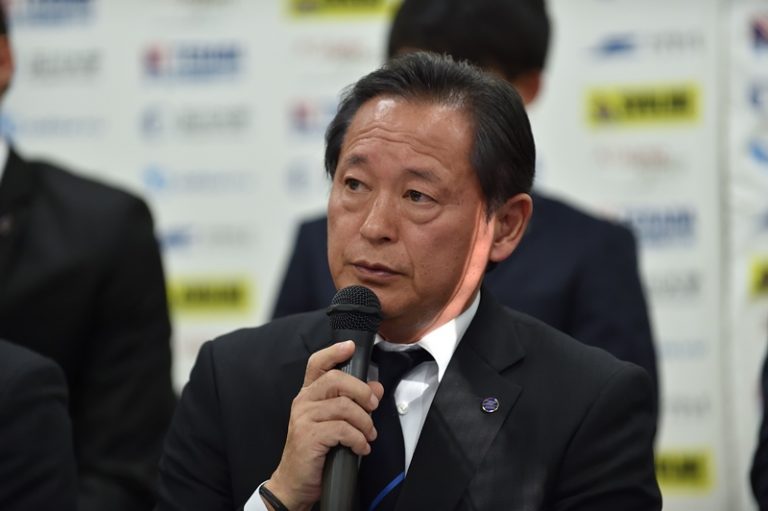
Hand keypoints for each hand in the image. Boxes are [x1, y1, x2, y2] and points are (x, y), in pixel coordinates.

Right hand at [265, 340, 383, 510]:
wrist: (296, 482)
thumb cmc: (316, 451)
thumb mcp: (336, 423)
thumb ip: (355, 403)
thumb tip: (377, 388)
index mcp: (308, 394)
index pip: (317, 364)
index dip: (334, 352)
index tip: (350, 346)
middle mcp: (303, 401)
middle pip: (336, 380)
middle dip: (362, 392)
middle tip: (373, 407)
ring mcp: (304, 418)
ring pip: (344, 407)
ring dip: (364, 422)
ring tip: (368, 435)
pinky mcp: (308, 436)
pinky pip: (342, 429)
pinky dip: (358, 439)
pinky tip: (360, 447)